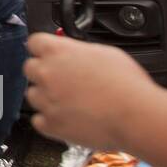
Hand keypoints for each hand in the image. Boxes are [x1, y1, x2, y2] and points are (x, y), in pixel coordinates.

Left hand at [24, 32, 161, 148]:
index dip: (43, 50)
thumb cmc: (127, 85)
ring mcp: (45, 99)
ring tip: (71, 102)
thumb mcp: (105, 53)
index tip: (48, 55)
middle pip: (30, 68)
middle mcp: (46, 73)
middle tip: (64, 81)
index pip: (34, 43)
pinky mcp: (49, 124)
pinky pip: (39, 121)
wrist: (136, 116)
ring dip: (46, 98)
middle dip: (44, 73)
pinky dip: (50, 121)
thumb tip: (73, 54)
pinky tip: (69, 118)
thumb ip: (79, 52)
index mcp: (58, 51)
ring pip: (33, 95)